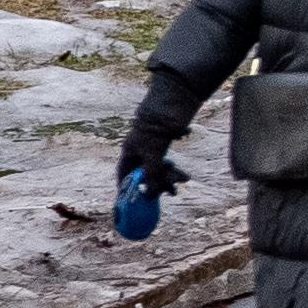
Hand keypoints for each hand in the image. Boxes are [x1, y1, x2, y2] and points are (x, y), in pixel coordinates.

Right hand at [113, 121, 186, 237]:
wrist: (172, 104)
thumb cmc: (157, 129)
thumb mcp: (153, 156)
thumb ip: (151, 176)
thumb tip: (149, 195)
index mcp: (129, 152)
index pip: (124, 175)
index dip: (127, 189)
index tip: (132, 203)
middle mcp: (138, 151)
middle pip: (144, 174)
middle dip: (156, 185)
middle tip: (171, 193)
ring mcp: (151, 148)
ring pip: (158, 169)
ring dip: (169, 177)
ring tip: (184, 179)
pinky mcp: (163, 145)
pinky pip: (166, 163)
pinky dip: (174, 170)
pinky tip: (184, 174)